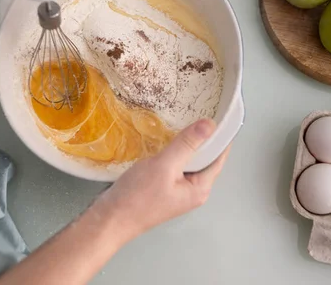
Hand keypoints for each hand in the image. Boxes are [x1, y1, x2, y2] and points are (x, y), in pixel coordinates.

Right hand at [92, 118, 230, 241]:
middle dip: (204, 139)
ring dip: (187, 145)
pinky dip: (175, 153)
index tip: (220, 113)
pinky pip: (176, 166)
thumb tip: (209, 125)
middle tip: (201, 112)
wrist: (110, 219)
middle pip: (205, 160)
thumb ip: (187, 144)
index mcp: (200, 189)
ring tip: (186, 122)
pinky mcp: (164, 189)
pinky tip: (168, 142)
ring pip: (189, 162)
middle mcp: (193, 192)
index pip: (219, 158)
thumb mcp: (164, 166)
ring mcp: (178, 192)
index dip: (221, 136)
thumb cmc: (138, 196)